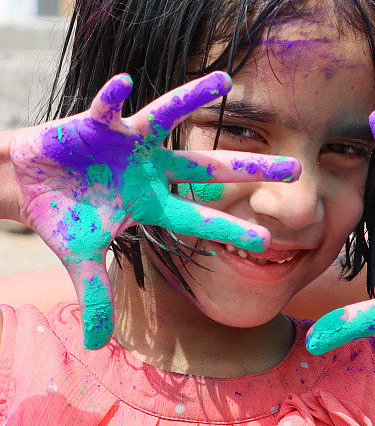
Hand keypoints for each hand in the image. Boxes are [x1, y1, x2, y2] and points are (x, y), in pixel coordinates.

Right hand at [7, 72, 299, 348]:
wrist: (29, 184)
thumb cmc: (62, 217)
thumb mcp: (81, 260)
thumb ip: (96, 296)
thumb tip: (96, 345)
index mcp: (151, 203)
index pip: (199, 219)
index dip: (232, 228)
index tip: (270, 240)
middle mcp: (150, 169)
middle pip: (208, 168)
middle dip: (249, 170)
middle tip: (294, 169)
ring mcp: (128, 143)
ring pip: (167, 118)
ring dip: (192, 98)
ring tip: (222, 80)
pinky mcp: (98, 123)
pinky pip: (108, 107)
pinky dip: (112, 96)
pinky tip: (123, 83)